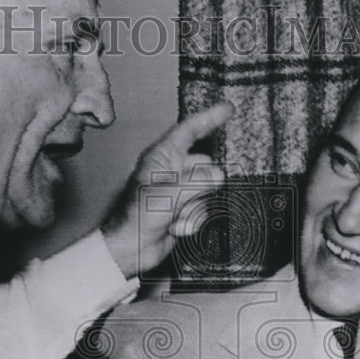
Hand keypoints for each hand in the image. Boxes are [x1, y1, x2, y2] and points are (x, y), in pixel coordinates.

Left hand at [100, 102, 234, 278]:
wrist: (130, 250)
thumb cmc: (137, 217)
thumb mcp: (169, 193)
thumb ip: (198, 180)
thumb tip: (220, 174)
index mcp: (161, 157)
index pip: (189, 130)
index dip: (209, 118)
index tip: (229, 108)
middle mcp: (171, 170)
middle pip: (205, 164)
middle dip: (204, 182)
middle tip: (190, 196)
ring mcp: (178, 191)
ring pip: (207, 190)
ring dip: (195, 207)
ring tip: (175, 216)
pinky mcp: (183, 210)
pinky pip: (202, 209)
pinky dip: (192, 220)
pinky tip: (175, 228)